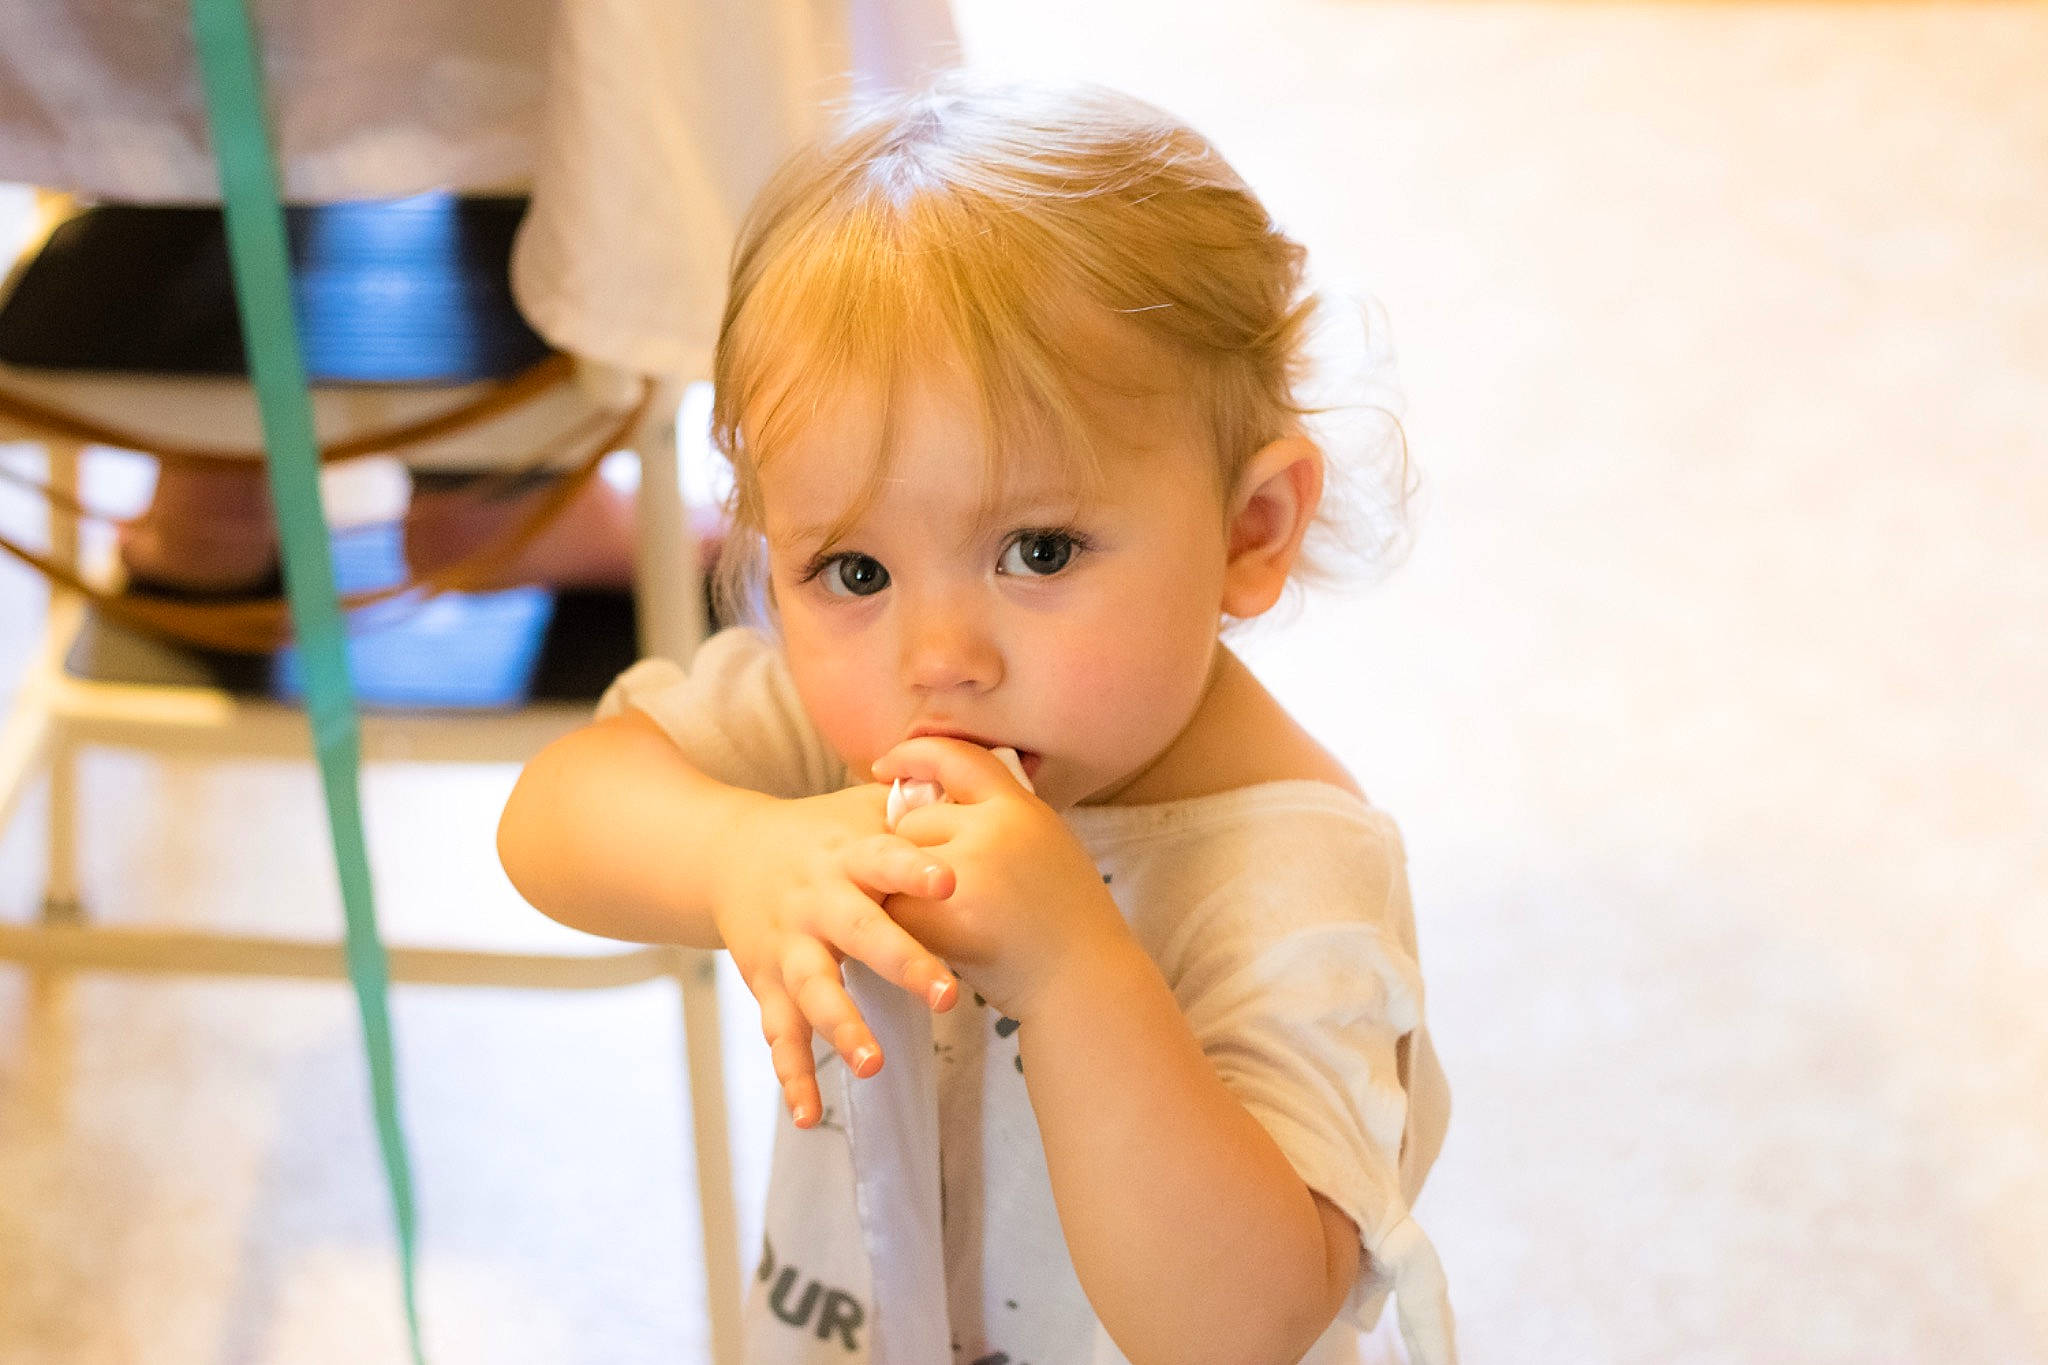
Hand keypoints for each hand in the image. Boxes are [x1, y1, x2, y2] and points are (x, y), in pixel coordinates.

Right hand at [714, 784, 959, 1126]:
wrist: (726, 854)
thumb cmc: (821, 833)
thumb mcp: (859, 810)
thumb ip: (913, 808)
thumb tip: (975, 793)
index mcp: (846, 855)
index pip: (885, 858)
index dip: (914, 870)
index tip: (951, 883)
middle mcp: (815, 901)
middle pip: (857, 932)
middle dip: (901, 963)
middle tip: (946, 996)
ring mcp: (787, 946)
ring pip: (814, 992)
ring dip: (843, 1029)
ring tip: (874, 1064)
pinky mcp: (765, 983)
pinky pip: (779, 1035)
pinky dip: (792, 1076)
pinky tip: (808, 1117)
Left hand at [870, 739, 1135, 1019]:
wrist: (1085, 984)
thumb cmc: (1066, 924)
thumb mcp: (1046, 848)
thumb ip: (1000, 823)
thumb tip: (932, 801)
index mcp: (1021, 807)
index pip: (956, 757)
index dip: (914, 756)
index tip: (885, 767)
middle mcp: (994, 828)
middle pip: (914, 818)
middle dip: (910, 852)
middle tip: (941, 892)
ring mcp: (965, 870)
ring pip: (896, 862)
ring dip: (903, 888)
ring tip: (943, 919)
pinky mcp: (941, 917)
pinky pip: (894, 908)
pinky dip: (903, 927)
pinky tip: (936, 944)